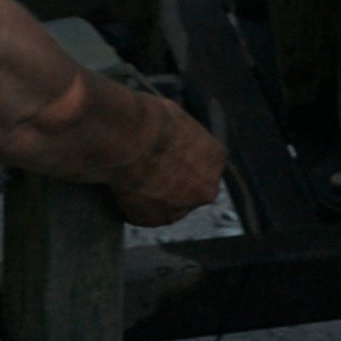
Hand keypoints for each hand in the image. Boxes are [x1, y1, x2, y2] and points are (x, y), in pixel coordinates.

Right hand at [105, 89, 226, 224]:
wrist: (129, 140)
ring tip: (135, 178)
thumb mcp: (179, 119)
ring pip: (169, 205)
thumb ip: (184, 139)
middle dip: (174, 183)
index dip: (185, 161)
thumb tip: (174, 140)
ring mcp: (179, 209)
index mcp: (216, 159)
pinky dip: (134, 205)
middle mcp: (204, 190)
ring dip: (155, 197)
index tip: (169, 157)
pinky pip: (144, 214)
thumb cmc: (153, 121)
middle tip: (152, 170)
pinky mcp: (152, 221)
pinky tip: (125, 188)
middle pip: (191, 189)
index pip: (205, 164)